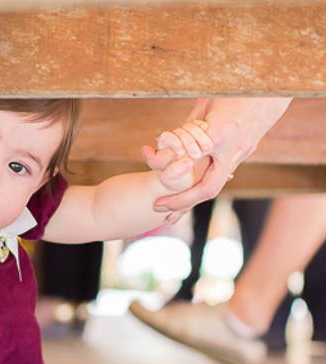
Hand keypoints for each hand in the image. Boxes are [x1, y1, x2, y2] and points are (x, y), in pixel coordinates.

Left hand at [149, 97, 291, 211]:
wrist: (274, 87)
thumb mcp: (207, 99)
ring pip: (215, 185)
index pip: (192, 158)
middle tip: (158, 206)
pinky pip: (221, 174)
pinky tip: (189, 195)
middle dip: (182, 201)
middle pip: (208, 187)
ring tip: (170, 214)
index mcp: (222, 133)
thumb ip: (189, 122)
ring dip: (191, 200)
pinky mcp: (245, 151)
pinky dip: (203, 186)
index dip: (171, 168)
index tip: (151, 172)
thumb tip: (167, 139)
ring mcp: (242, 153)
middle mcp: (234, 149)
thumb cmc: (236, 87)